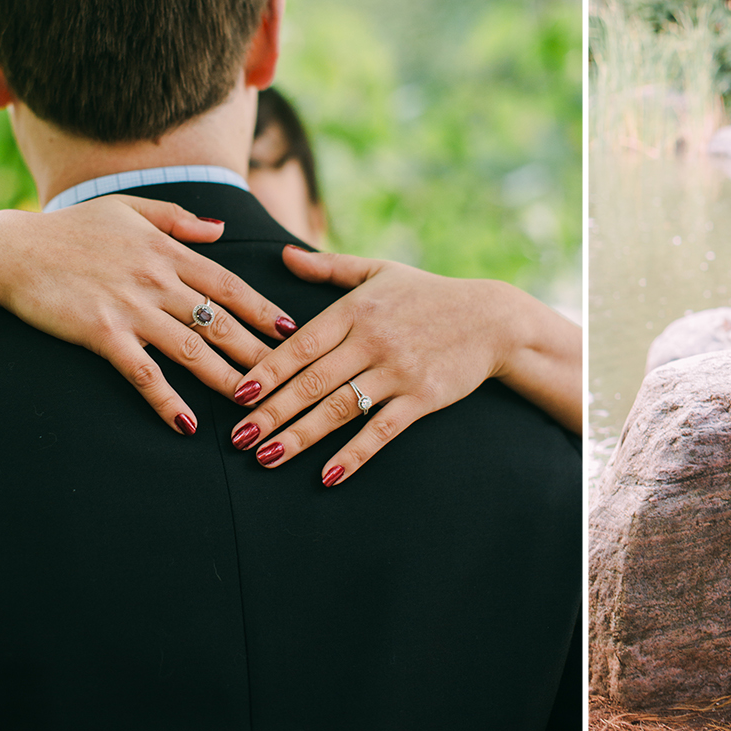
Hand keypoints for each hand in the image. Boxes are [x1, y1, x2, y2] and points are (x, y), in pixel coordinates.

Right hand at [0, 196, 295, 433]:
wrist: (11, 250)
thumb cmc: (70, 229)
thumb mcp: (129, 210)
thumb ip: (178, 220)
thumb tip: (220, 229)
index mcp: (167, 252)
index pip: (228, 284)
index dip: (262, 308)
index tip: (290, 329)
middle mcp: (157, 280)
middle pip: (219, 320)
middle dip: (257, 350)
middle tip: (288, 377)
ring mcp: (131, 308)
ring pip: (192, 349)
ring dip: (225, 379)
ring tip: (253, 405)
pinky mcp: (102, 333)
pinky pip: (144, 373)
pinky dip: (168, 400)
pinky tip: (188, 423)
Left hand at [227, 249, 581, 485]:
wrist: (493, 319)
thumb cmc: (430, 294)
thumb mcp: (380, 271)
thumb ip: (329, 268)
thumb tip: (284, 255)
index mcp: (356, 309)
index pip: (301, 345)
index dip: (266, 371)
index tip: (237, 395)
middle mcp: (373, 339)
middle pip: (311, 381)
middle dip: (271, 412)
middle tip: (238, 438)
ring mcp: (398, 370)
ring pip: (338, 408)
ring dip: (300, 436)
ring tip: (266, 458)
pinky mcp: (422, 397)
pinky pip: (381, 429)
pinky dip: (354, 454)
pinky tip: (327, 475)